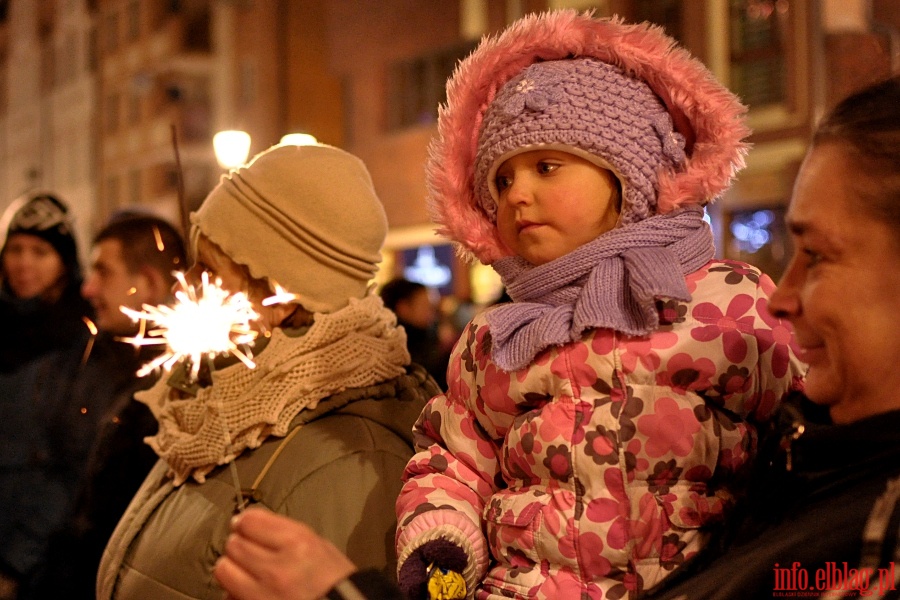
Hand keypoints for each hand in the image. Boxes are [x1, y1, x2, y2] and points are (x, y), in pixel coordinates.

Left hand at [214, 507, 356, 599]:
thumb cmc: (335, 579)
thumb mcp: (318, 544)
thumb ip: (284, 532)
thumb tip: (250, 524)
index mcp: (297, 543)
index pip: (250, 522)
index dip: (245, 522)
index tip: (245, 525)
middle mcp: (276, 568)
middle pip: (234, 544)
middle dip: (239, 543)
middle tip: (249, 548)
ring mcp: (262, 594)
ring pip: (224, 569)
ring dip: (232, 567)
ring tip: (246, 569)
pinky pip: (229, 596)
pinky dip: (235, 591)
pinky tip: (249, 590)